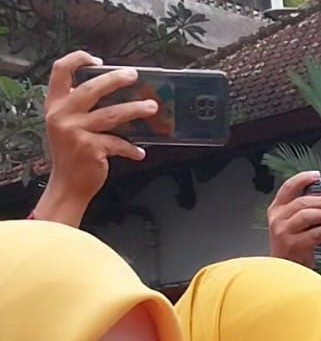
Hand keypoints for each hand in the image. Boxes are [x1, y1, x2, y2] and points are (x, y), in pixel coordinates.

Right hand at [33, 52, 154, 226]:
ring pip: (111, 114)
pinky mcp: (91, 149)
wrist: (67, 187)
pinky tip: (140, 152)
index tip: (98, 61)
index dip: (78, 59)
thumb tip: (107, 92)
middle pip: (91, 88)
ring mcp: (76, 132)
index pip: (60, 70)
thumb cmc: (70, 157)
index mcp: (54, 105)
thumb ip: (75, 108)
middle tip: (134, 76)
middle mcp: (62, 115)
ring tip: (151, 107)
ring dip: (134, 109)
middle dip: (115, 79)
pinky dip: (131, 149)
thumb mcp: (63, 126)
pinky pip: (118, 143)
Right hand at [266, 171, 320, 266]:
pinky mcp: (291, 245)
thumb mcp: (291, 223)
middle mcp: (277, 218)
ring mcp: (282, 231)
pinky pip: (313, 233)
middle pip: (302, 201)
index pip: (288, 186)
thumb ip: (301, 209)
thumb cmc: (292, 247)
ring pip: (307, 214)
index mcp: (276, 209)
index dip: (303, 178)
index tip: (316, 176)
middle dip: (320, 202)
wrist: (286, 270)